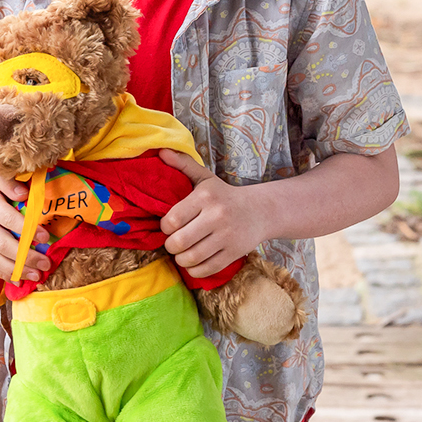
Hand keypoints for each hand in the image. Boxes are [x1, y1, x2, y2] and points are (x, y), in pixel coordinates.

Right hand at [0, 126, 49, 282]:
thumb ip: (8, 182)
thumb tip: (25, 195)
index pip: (8, 219)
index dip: (27, 230)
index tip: (46, 238)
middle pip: (2, 244)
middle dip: (26, 257)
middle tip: (46, 263)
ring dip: (17, 270)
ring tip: (37, 276)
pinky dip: (3, 273)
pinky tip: (19, 279)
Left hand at [157, 149, 273, 277]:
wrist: (259, 211)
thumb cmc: (223, 195)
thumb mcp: (205, 178)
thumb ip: (182, 165)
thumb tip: (162, 151)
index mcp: (205, 197)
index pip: (172, 219)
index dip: (164, 227)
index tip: (168, 226)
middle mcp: (217, 216)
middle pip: (179, 241)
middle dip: (171, 245)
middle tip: (173, 242)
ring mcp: (227, 237)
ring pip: (191, 258)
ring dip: (181, 259)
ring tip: (182, 253)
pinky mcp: (235, 253)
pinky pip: (207, 269)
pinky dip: (195, 270)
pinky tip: (194, 262)